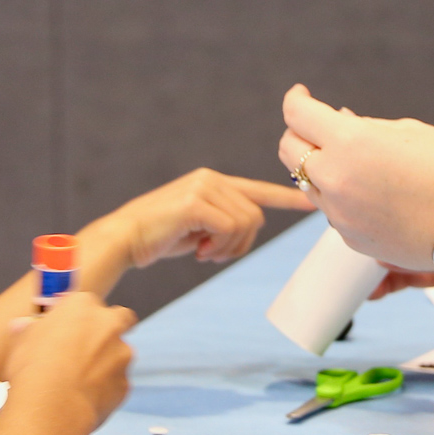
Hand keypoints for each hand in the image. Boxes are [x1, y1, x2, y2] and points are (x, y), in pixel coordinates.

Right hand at [3, 292, 136, 430]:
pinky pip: (115, 384)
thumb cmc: (33, 369)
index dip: (77, 316)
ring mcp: (121, 355)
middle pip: (119, 319)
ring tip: (77, 382)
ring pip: (118, 355)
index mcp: (82, 306)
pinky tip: (82, 399)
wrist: (51, 407)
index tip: (67, 328)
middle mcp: (108, 325)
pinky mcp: (124, 384)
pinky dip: (104, 390)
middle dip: (108, 330)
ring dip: (105, 363)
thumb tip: (21, 326)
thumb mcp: (21, 342)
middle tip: (87, 347)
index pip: (86, 302)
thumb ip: (28, 330)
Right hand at [85, 168, 313, 268]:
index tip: (310, 204)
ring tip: (204, 253)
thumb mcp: (198, 229)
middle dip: (240, 244)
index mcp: (213, 183)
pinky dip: (221, 247)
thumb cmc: (158, 238)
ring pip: (246, 223)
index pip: (257, 190)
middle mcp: (211, 179)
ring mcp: (203, 187)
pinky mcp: (196, 201)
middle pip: (255, 216)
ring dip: (230, 248)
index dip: (285, 198)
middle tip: (212, 255)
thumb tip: (251, 226)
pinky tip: (199, 252)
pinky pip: (231, 228)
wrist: (123, 238)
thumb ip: (224, 222)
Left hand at [277, 84, 433, 269]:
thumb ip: (364, 127)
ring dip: (321, 167)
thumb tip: (337, 123)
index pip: (298, 114)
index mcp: (349, 143)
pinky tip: (371, 190)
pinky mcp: (351, 239)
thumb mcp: (409, 132)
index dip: (296, 98)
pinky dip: (341, 195)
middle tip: (318, 127)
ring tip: (355, 159)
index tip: (302, 94)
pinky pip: (333, 210)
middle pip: (289, 150)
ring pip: (309, 183)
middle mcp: (335, 180)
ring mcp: (340, 215)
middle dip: (298, 133)